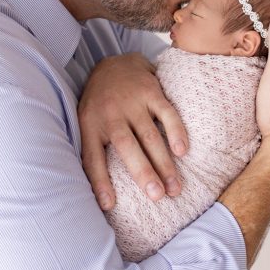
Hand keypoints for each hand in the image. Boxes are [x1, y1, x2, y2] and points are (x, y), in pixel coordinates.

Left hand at [79, 53, 188, 210]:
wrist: (112, 63)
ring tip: (174, 188)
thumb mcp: (86, 124)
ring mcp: (132, 102)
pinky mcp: (151, 91)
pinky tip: (183, 151)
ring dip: (164, 163)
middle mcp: (111, 114)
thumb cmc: (99, 104)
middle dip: (143, 173)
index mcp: (90, 125)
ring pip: (150, 135)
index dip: (99, 182)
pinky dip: (176, 132)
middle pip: (127, 147)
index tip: (108, 205)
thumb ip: (91, 151)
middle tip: (157, 197)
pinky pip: (167, 113)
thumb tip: (98, 194)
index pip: (92, 157)